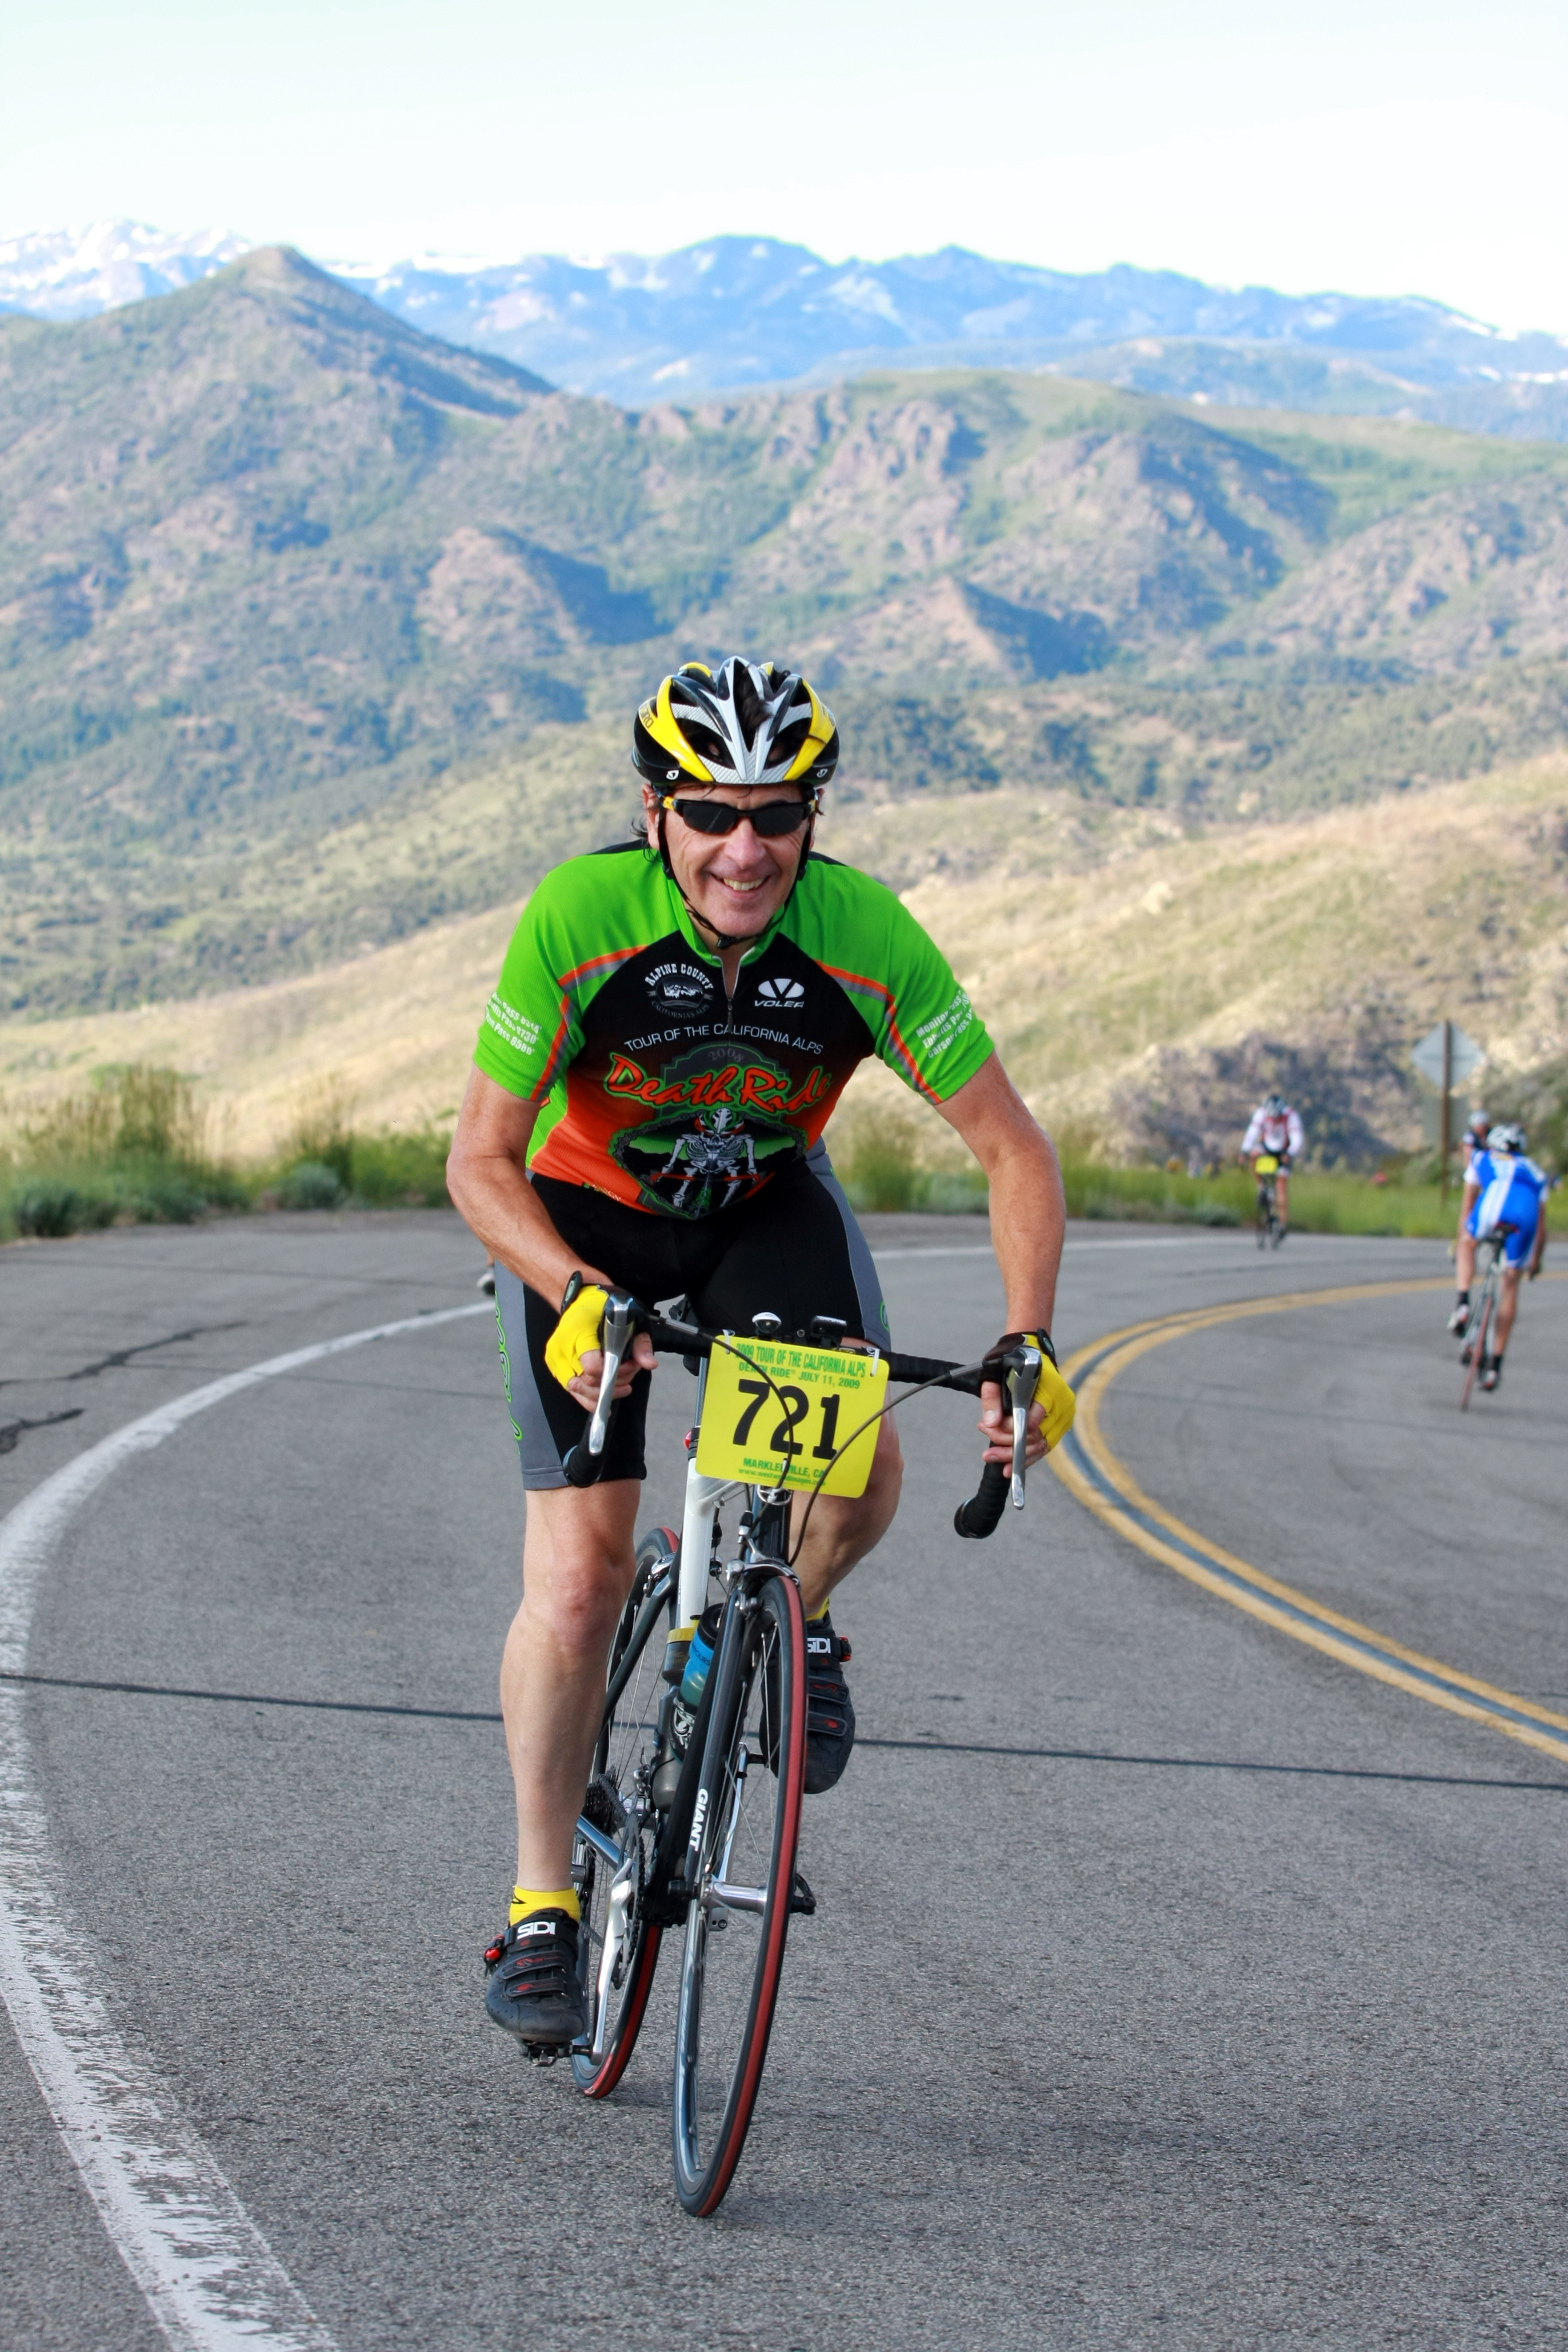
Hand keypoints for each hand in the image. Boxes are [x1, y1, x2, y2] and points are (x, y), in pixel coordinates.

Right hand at [543, 1275, 656, 1405]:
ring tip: (622, 1386)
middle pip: (586, 1383)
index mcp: (577, 1331)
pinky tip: (605, 1401)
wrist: (578, 1297)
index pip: (591, 1367)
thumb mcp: (625, 1316)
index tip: (629, 1366)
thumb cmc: (601, 1305)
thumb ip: (639, 1342)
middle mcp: (562, 1347)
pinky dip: (589, 1398)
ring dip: (603, 1394)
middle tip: (630, 1374)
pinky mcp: (554, 1366)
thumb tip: (649, 1364)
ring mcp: (556, 1358)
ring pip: (578, 1391)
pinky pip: (572, 1391)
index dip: (612, 1374)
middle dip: (613, 1384)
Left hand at [977, 1333, 1075, 1462]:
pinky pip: (1045, 1445)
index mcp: (1051, 1388)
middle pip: (1037, 1438)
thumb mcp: (996, 1373)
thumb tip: (989, 1423)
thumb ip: (992, 1397)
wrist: (1032, 1352)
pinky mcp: (1062, 1423)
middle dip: (1009, 1449)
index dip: (1010, 1432)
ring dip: (1016, 1457)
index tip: (988, 1431)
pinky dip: (1027, 1456)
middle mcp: (1063, 1404)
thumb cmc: (1014, 1361)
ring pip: (1041, 1446)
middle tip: (987, 1455)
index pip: (1033, 1421)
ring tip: (992, 1457)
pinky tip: (1009, 1465)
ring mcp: (1065, 1415)